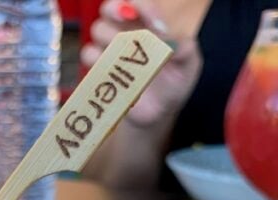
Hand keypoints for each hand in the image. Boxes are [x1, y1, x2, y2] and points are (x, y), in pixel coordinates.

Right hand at [80, 0, 202, 128]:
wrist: (160, 110)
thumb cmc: (175, 81)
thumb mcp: (188, 62)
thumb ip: (183, 45)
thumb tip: (164, 32)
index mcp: (148, 22)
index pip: (138, 3)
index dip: (142, 5)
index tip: (153, 20)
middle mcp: (125, 30)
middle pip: (109, 8)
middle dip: (115, 8)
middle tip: (127, 15)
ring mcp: (110, 49)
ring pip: (98, 30)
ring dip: (111, 38)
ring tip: (128, 55)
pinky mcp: (99, 69)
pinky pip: (89, 56)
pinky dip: (100, 61)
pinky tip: (118, 73)